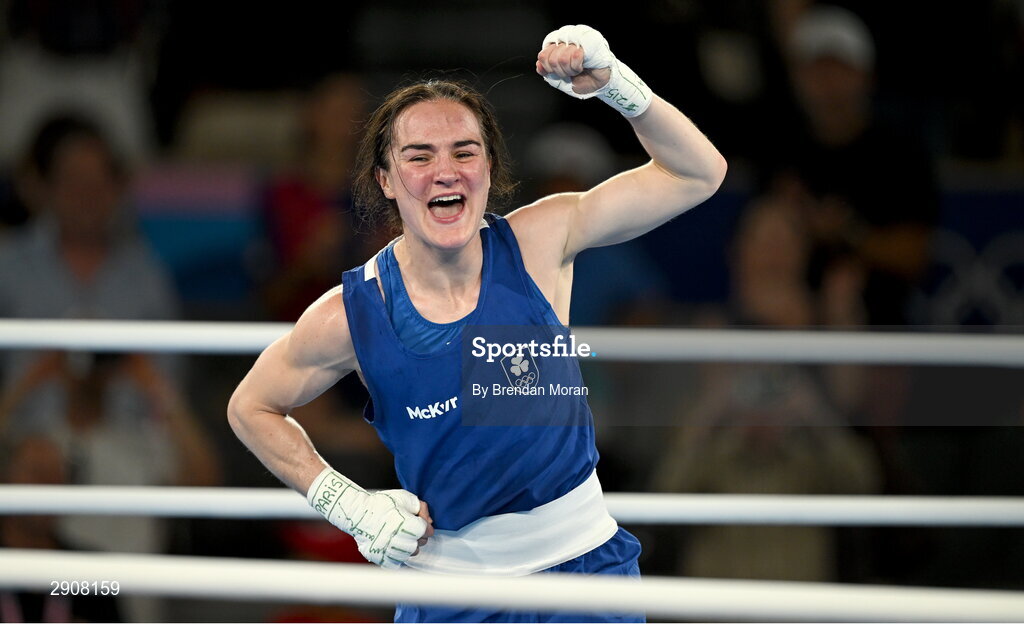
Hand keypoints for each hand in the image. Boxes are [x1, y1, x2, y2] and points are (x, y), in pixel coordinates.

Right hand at [309, 468, 432, 568]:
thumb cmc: (379, 504)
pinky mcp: (379, 557)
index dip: (425, 526)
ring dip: (409, 546)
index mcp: (405, 523)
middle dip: (418, 536)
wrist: (357, 513)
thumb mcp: (403, 497)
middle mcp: (397, 539)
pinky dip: (398, 556)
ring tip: (401, 537)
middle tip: (409, 529)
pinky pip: (396, 563)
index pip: (426, 531)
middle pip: (419, 544)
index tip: (420, 523)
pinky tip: (394, 546)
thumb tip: (429, 521)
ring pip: (409, 554)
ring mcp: (387, 550)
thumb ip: (420, 507)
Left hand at [536, 42, 609, 94]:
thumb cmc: (582, 79)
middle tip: (571, 72)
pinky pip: (574, 54)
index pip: (543, 56)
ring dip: (571, 70)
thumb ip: (548, 73)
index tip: (559, 73)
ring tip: (579, 69)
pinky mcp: (588, 40)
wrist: (600, 83)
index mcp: (557, 46)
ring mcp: (577, 38)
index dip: (549, 69)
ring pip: (561, 58)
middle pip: (551, 59)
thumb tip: (539, 65)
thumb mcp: (560, 80)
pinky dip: (578, 66)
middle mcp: (565, 39)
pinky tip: (584, 65)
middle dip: (561, 72)